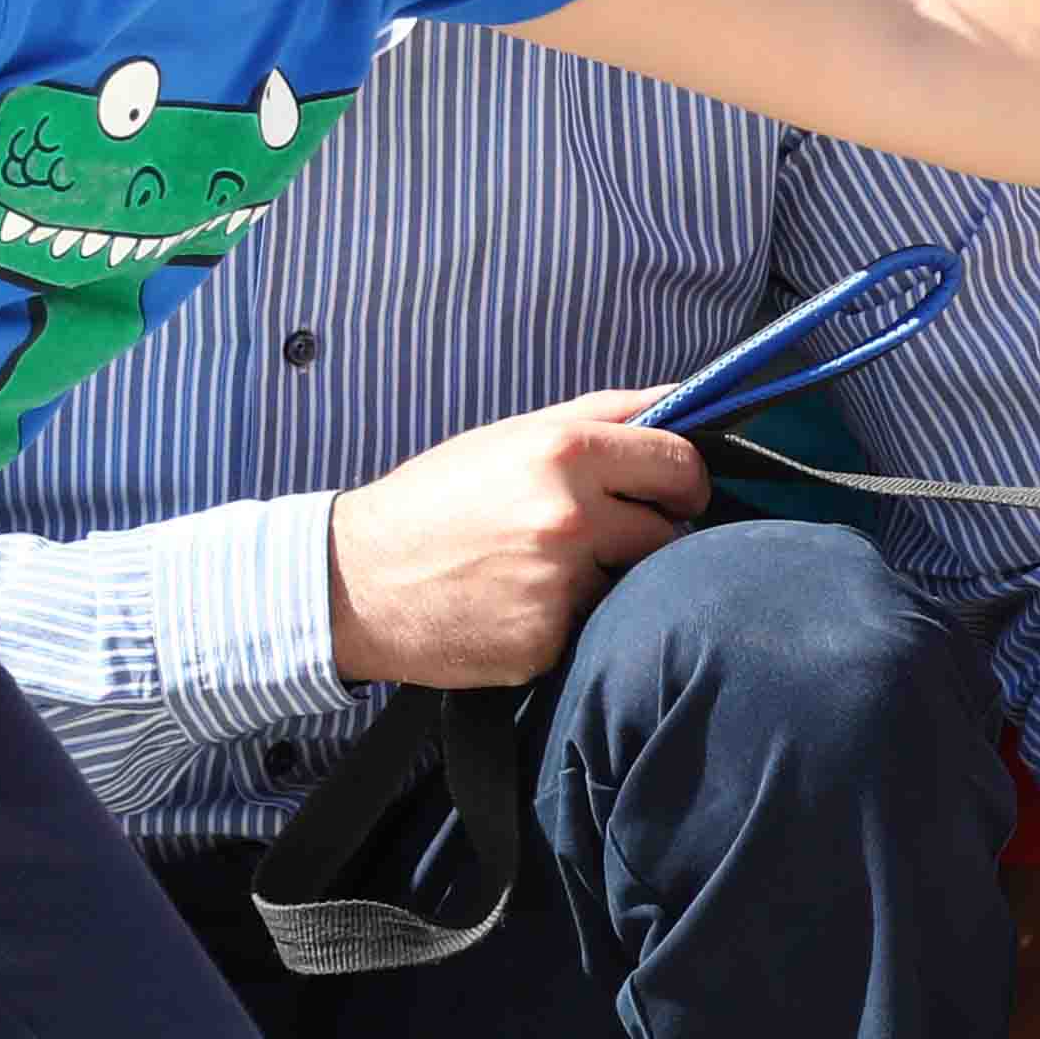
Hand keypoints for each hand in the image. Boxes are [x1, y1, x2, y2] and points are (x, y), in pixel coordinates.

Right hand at [323, 392, 705, 686]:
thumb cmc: (436, 502)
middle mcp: (568, 517)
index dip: (685, 483)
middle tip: (597, 538)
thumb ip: (603, 414)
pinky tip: (518, 608)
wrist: (354, 582)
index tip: (676, 496)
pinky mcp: (544, 642)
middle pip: (668, 533)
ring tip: (543, 572)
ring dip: (607, 580)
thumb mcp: (511, 436)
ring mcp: (557, 585)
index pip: (680, 465)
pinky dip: (568, 622)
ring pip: (633, 584)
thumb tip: (684, 397)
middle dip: (645, 535)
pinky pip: (590, 629)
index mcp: (565, 452)